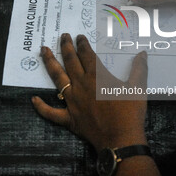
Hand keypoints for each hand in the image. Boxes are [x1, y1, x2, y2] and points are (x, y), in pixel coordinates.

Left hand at [32, 34, 147, 152]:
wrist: (121, 139)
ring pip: (57, 79)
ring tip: (44, 51)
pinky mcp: (68, 117)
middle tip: (62, 36)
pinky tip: (33, 99)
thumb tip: (143, 53)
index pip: (87, 55)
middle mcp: (81, 85)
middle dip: (66, 47)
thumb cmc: (129, 112)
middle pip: (70, 62)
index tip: (79, 36)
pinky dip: (41, 107)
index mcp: (96, 77)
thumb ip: (139, 69)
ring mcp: (72, 101)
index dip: (82, 44)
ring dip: (50, 63)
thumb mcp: (138, 88)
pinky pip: (51, 112)